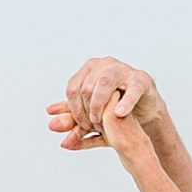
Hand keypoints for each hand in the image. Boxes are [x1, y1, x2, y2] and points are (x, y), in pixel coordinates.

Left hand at [46, 57, 165, 150]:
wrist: (142, 110)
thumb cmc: (113, 109)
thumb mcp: (90, 115)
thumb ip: (72, 119)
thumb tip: (50, 125)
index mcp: (89, 69)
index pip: (73, 88)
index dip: (73, 110)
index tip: (81, 126)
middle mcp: (105, 64)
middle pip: (87, 87)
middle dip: (87, 111)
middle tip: (92, 127)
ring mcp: (124, 69)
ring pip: (104, 82)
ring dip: (99, 106)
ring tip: (101, 123)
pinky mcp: (141, 79)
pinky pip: (132, 89)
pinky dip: (124, 102)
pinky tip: (119, 114)